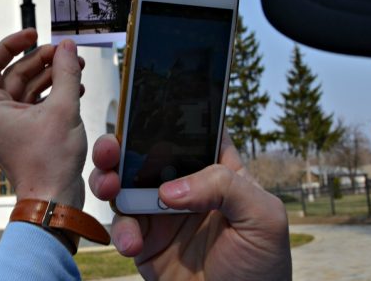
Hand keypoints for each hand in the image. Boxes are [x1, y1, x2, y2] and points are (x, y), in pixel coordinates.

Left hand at [0, 28, 85, 208]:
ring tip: (77, 68)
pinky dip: (53, 94)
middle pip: (14, 73)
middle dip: (42, 60)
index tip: (33, 33)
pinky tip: (76, 88)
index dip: (11, 43)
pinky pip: (36, 104)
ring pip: (28, 89)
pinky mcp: (25, 134)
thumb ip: (66, 72)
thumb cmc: (48, 163)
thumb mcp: (62, 108)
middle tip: (65, 52)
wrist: (54, 200)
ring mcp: (9, 126)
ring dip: (52, 77)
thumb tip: (67, 47)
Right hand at [89, 131, 290, 279]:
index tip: (144, 106)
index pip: (191, 132)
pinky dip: (120, 231)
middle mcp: (184, 186)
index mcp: (218, 171)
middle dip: (121, 144)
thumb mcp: (263, 219)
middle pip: (145, 152)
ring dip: (107, 179)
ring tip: (108, 187)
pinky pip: (120, 225)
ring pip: (122, 182)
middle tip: (111, 147)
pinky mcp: (143, 240)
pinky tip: (132, 243)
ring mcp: (159, 213)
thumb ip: (226, 186)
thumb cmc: (262, 269)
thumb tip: (169, 189)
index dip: (167, 116)